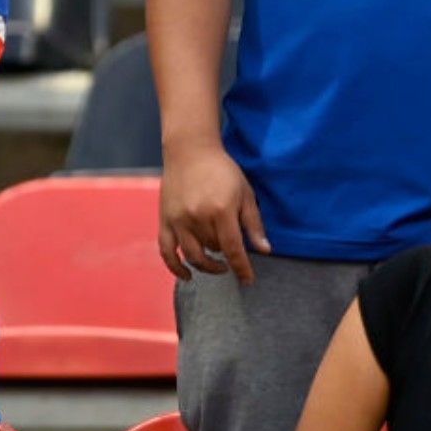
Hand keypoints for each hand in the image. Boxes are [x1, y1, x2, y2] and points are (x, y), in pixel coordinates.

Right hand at [159, 142, 269, 282]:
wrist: (190, 151)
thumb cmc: (222, 170)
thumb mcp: (245, 193)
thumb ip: (254, 224)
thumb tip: (265, 251)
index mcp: (221, 210)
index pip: (233, 250)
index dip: (242, 268)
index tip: (248, 280)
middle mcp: (197, 218)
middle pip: (213, 251)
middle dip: (225, 257)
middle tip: (232, 255)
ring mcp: (178, 220)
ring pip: (193, 255)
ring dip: (206, 266)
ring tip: (216, 265)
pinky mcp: (165, 220)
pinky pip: (166, 251)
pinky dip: (175, 267)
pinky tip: (187, 276)